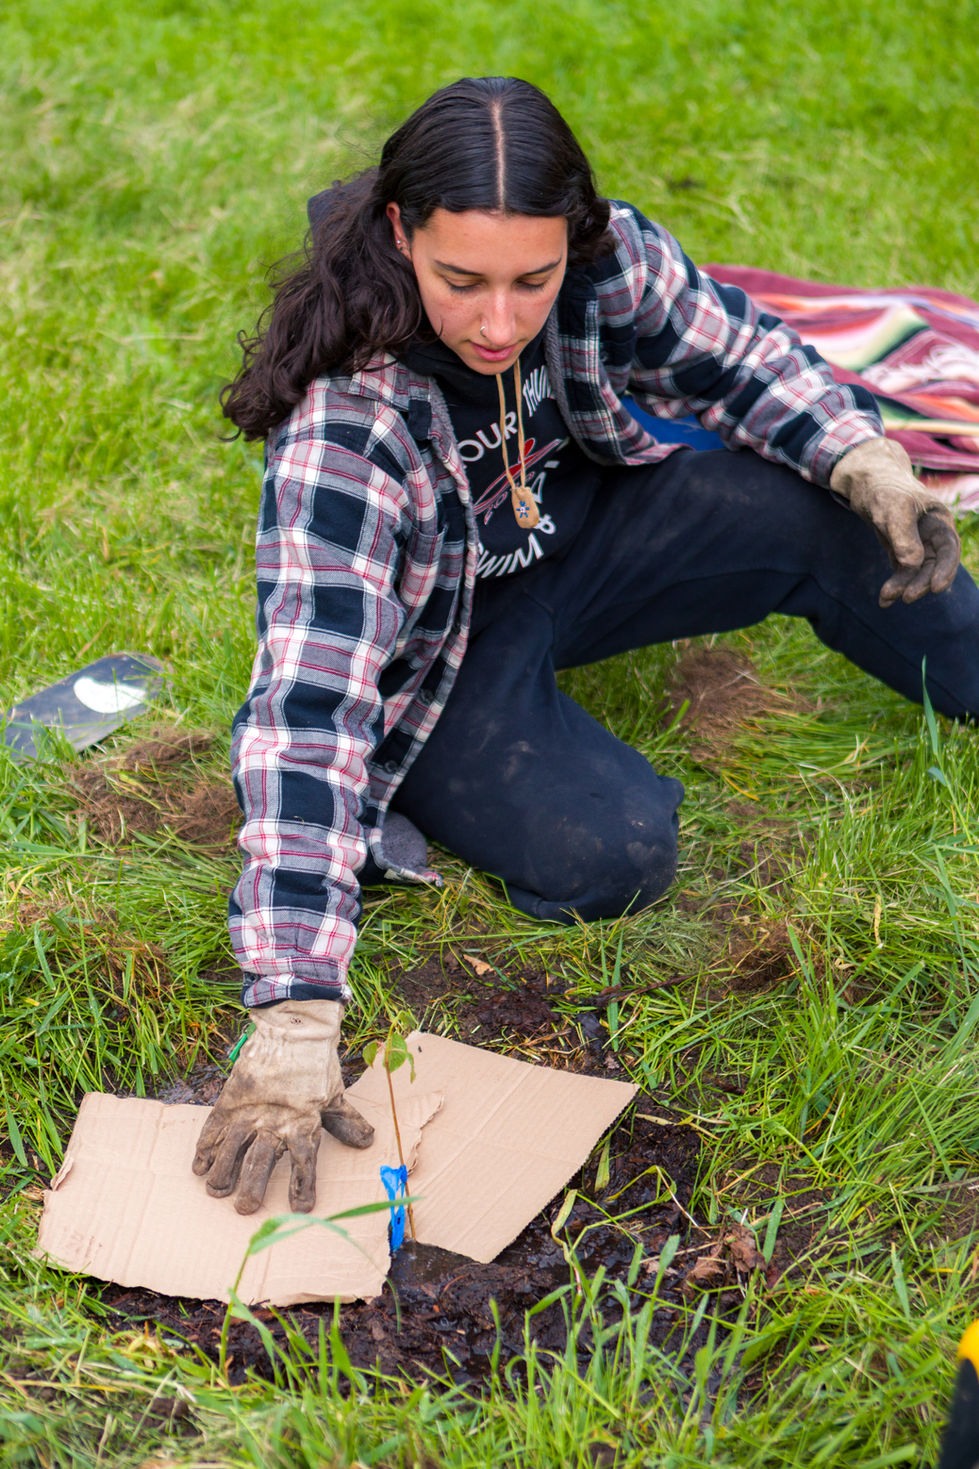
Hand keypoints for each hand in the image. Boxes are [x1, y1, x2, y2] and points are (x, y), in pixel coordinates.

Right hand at [192, 999, 373, 1214]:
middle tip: (245, 1208)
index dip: (302, 1186)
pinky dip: (205, 1148)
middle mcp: (274, 1122)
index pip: (304, 1163)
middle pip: (260, 1162)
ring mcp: (250, 1111)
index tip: (301, 1208)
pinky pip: (214, 1128)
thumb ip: (346, 1122)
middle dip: (252, 1188)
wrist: (294, 1028)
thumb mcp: (336, 1095)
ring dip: (223, 1172)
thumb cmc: (317, 1064)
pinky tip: (198, 1167)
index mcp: (303, 1124)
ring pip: (232, 1149)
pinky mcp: (231, 1100)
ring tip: (216, 1191)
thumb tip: (368, 1142)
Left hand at [829, 437, 959, 607]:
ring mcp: (916, 544)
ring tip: (886, 599)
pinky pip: (902, 573)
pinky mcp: (900, 551)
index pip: (949, 549)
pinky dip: (895, 585)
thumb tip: (913, 565)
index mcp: (939, 520)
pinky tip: (884, 600)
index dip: (946, 570)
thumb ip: (905, 537)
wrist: (864, 482)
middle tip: (906, 598)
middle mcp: (931, 534)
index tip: (937, 588)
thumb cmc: (883, 489)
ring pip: (918, 572)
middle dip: (922, 582)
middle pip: (935, 565)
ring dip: (905, 586)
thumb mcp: (894, 509)